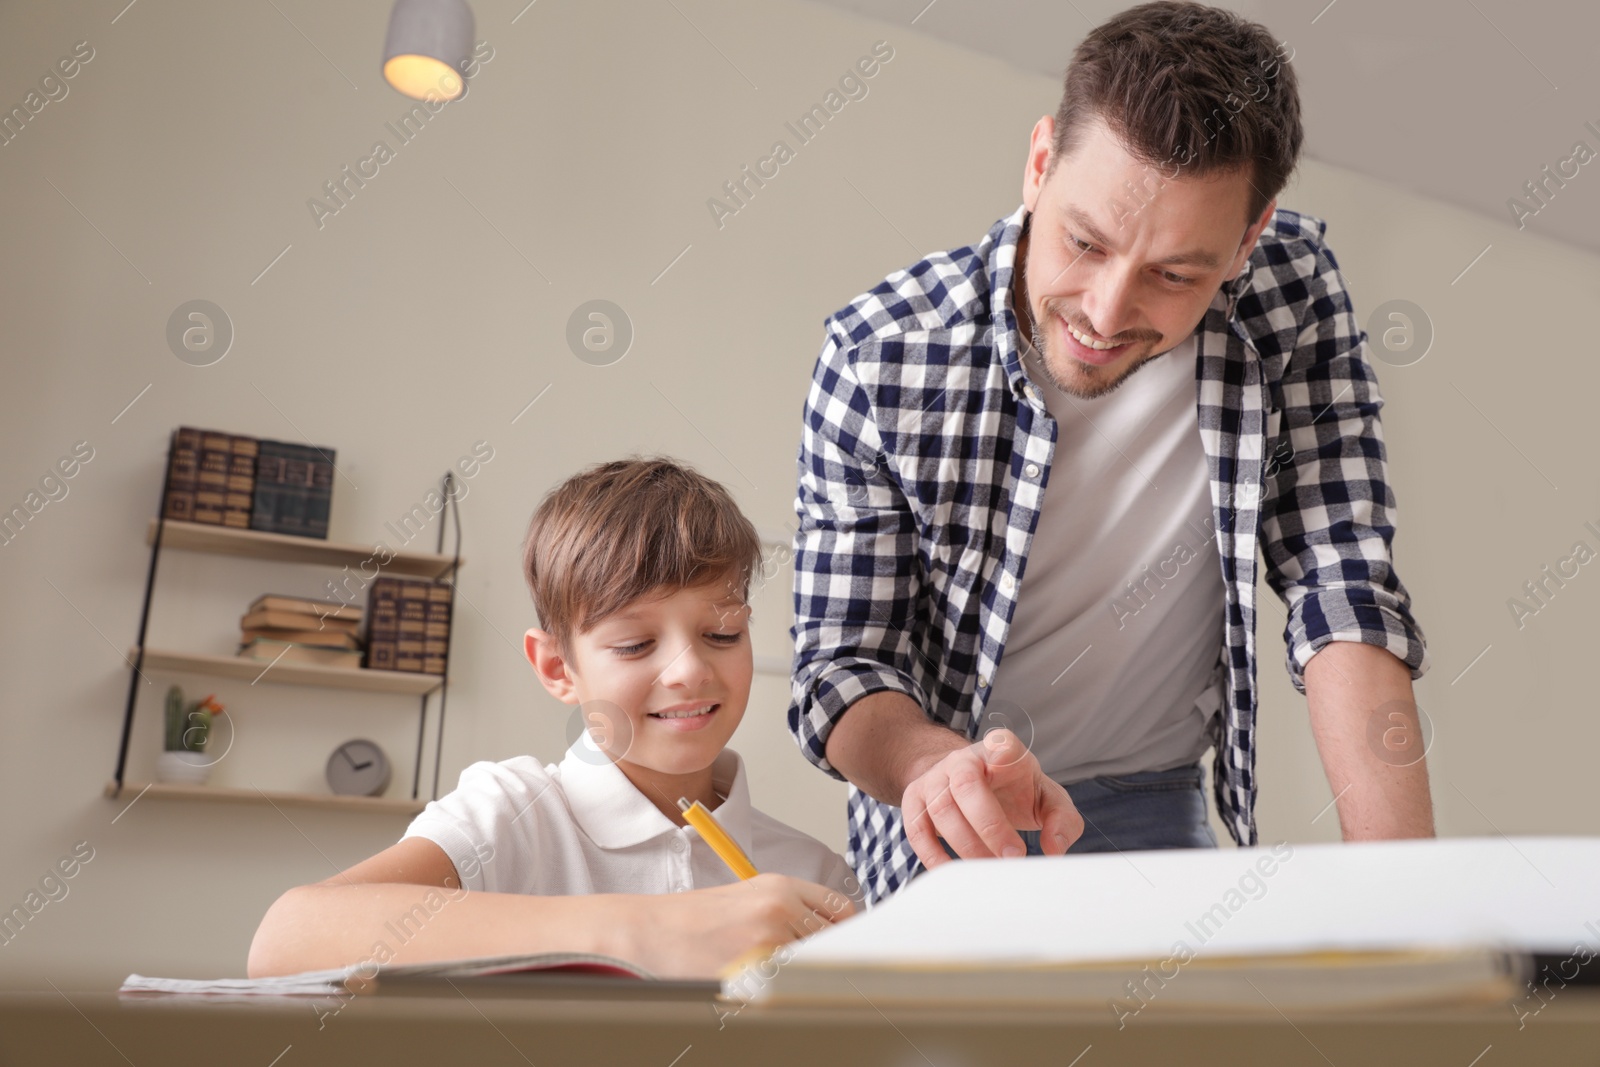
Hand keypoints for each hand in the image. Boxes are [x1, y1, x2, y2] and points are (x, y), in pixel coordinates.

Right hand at [619, 874, 854, 977]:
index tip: (841, 946)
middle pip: (831, 941)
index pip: (840, 910)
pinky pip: (785, 986)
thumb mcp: (745, 898)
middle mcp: (780, 907)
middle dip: (821, 957)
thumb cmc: (690, 919)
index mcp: (780, 886)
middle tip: (807, 970)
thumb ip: (787, 910)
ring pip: (811, 965)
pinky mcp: (753, 968)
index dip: (843, 932)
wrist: (646, 931)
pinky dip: (777, 992)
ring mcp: (768, 939)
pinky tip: (756, 987)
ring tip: (770, 977)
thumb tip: (824, 936)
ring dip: (798, 976)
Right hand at [901, 728, 1082, 868]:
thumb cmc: (1014, 790)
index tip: (1005, 763)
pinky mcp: (914, 799)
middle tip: (1014, 856)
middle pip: (966, 784)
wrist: (969, 780)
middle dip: (989, 825)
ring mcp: (934, 778)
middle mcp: (963, 759)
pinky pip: (917, 829)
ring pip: (941, 810)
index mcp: (1000, 749)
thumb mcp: (1046, 797)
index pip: (1001, 744)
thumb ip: (1062, 820)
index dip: (1001, 752)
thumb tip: (1054, 849)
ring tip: (990, 870)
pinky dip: (933, 856)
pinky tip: (954, 874)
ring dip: (967, 847)